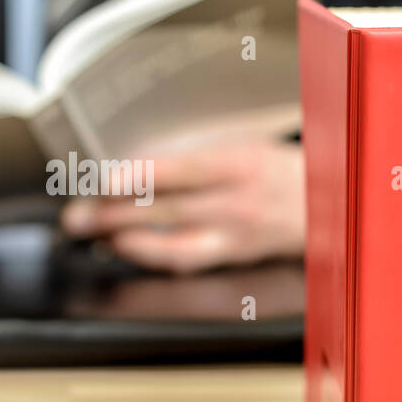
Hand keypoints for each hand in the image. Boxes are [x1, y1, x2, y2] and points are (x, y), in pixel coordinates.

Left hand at [60, 139, 305, 272]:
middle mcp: (238, 202)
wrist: (324, 204)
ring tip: (93, 234)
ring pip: (173, 243)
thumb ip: (196, 147)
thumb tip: (138, 154)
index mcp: (240, 163)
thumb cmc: (276, 166)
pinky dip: (151, 255)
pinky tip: (125, 247)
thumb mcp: (242, 140)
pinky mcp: (232, 256)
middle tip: (77, 215)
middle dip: (115, 213)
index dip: (142, 176)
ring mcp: (235, 234)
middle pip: (168, 210)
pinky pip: (187, 260)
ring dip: (127, 239)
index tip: (105, 180)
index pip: (184, 169)